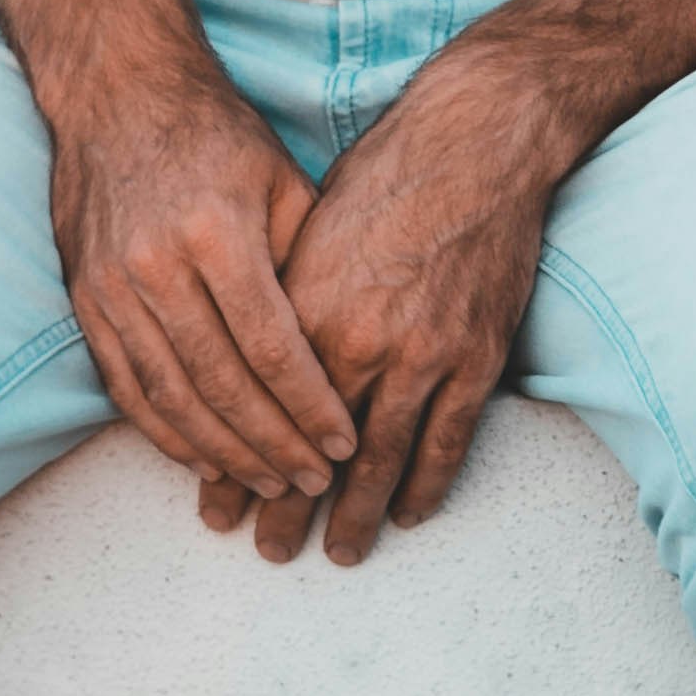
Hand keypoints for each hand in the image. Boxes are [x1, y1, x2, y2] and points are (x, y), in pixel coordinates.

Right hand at [43, 34, 356, 524]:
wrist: (117, 94)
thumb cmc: (215, 134)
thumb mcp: (280, 177)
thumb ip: (307, 257)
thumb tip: (345, 343)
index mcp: (216, 233)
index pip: (271, 345)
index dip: (309, 404)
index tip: (344, 443)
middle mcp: (157, 268)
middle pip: (222, 385)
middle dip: (275, 444)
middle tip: (314, 481)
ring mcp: (112, 291)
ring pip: (172, 399)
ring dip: (224, 453)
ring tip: (270, 484)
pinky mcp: (85, 304)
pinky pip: (127, 389)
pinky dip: (167, 434)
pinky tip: (204, 460)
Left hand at [262, 36, 564, 566]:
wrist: (476, 142)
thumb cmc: (383, 174)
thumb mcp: (305, 230)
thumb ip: (280, 302)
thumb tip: (242, 356)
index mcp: (305, 311)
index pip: (260, 414)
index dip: (237, 466)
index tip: (219, 506)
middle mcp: (359, 342)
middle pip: (314, 451)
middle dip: (288, 508)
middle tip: (268, 550)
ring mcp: (424, 354)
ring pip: (381, 460)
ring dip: (357, 515)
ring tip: (339, 552)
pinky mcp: (476, 355)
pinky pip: (448, 440)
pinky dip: (426, 484)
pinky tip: (409, 512)